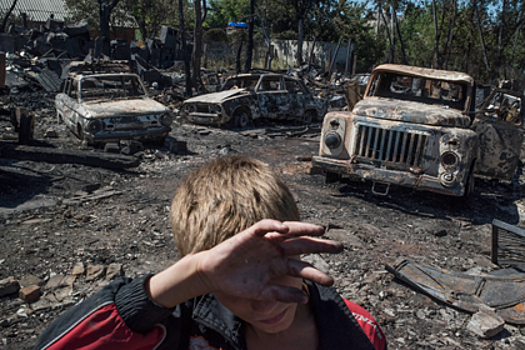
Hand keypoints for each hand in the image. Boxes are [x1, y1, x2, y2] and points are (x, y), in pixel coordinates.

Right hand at [195, 219, 342, 303]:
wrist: (214, 275)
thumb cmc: (239, 283)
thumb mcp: (262, 292)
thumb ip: (281, 294)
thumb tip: (304, 299)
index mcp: (279, 263)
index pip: (302, 264)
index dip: (317, 269)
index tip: (332, 279)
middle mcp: (276, 250)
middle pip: (302, 245)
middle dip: (320, 245)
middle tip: (339, 248)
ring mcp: (265, 241)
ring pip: (289, 232)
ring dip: (303, 229)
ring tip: (320, 230)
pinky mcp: (250, 234)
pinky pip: (264, 226)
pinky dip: (273, 225)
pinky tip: (284, 228)